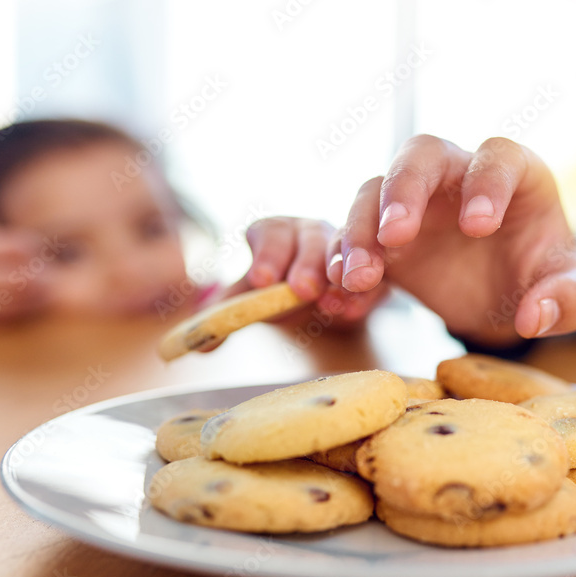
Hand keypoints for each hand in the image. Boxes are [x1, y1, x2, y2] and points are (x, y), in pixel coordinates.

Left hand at [229, 216, 384, 325]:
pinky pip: (373, 278)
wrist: (322, 297)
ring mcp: (347, 248)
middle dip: (306, 264)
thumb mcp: (251, 299)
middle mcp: (312, 233)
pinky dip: (364, 295)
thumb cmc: (280, 291)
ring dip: (339, 276)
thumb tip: (201, 344)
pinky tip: (354, 311)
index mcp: (277, 232)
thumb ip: (228, 314)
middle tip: (301, 290)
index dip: (266, 253)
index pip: (270, 232)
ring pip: (347, 253)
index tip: (260, 279)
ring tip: (330, 302)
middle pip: (311, 239)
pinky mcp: (375, 270)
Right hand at [326, 135, 575, 346]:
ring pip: (375, 191)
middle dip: (404, 189)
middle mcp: (458, 176)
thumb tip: (536, 317)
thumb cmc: (544, 278)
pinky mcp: (385, 235)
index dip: (486, 183)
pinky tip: (341, 291)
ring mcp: (417, 201)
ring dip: (359, 230)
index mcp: (515, 175)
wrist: (506, 297)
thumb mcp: (572, 292)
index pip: (497, 156)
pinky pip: (353, 234)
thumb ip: (568, 300)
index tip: (478, 226)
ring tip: (358, 277)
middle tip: (395, 235)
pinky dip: (342, 259)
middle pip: (421, 154)